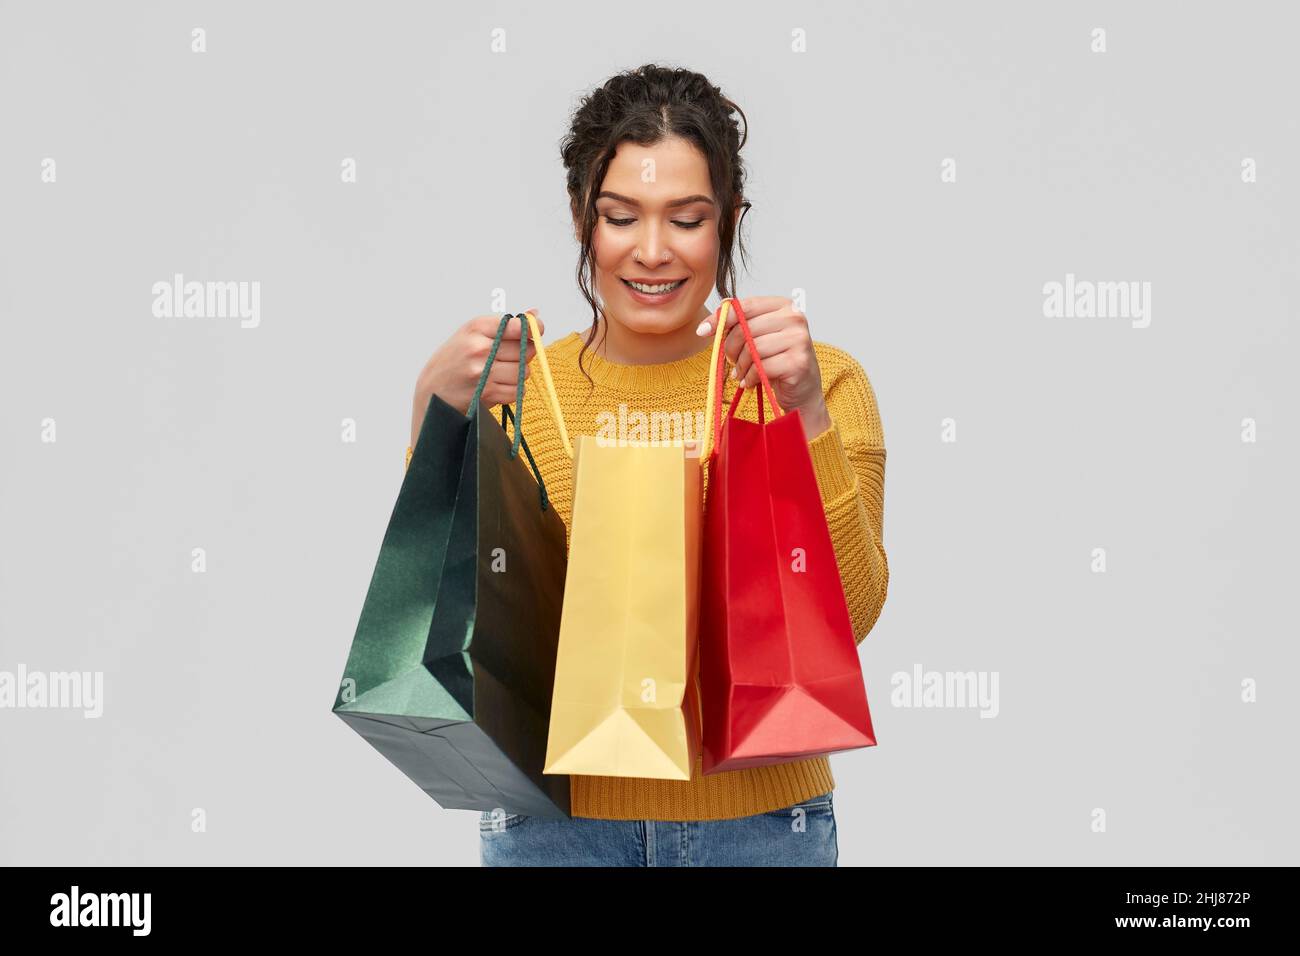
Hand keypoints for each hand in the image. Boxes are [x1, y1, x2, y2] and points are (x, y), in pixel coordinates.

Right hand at [411, 309, 543, 447]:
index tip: (536, 330)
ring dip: (519, 374)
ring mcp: (483, 372)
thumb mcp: (473, 333)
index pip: (519, 326)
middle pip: (526, 350)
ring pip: (524, 372)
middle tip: (510, 357)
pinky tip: (500, 385)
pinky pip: (517, 391)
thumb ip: (505, 325)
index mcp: (477, 328)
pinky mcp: (486, 393)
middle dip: (523, 354)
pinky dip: (514, 390)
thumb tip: (535, 314)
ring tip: (502, 372)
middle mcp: (480, 348)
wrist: (433, 390)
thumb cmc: (456, 359)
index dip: (533, 328)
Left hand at [695, 296, 830, 437]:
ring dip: (740, 366)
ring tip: (742, 373)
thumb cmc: (777, 361)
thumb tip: (705, 326)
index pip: (745, 306)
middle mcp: (795, 319)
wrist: (802, 391)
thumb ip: (736, 326)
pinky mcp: (798, 362)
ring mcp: (799, 340)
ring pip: (752, 349)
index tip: (703, 331)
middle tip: (732, 362)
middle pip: (745, 328)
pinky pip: (761, 367)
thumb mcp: (756, 338)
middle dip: (731, 348)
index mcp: (784, 306)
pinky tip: (752, 381)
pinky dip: (750, 377)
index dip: (721, 318)